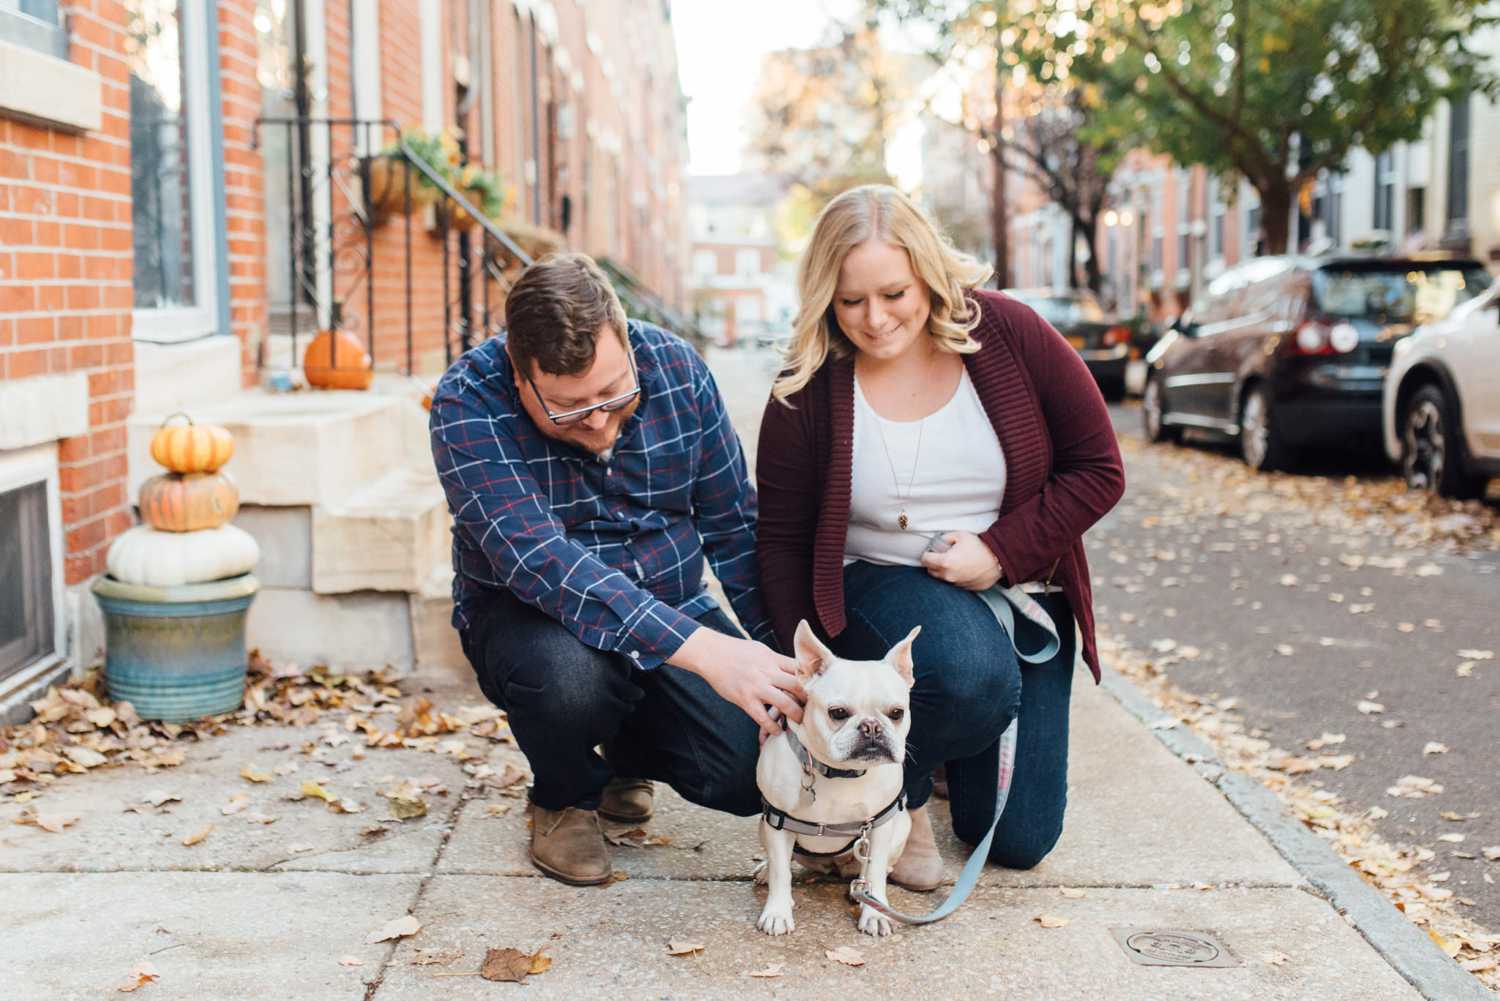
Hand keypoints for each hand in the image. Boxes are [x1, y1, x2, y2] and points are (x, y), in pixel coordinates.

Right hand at [669, 627, 805, 738]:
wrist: (711, 654)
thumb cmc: (736, 651)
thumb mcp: (761, 650)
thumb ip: (776, 661)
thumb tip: (792, 669)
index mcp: (773, 659)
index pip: (800, 669)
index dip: (811, 680)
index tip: (818, 689)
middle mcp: (768, 672)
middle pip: (798, 687)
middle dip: (808, 699)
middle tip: (814, 708)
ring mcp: (757, 687)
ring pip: (785, 703)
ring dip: (795, 715)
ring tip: (800, 722)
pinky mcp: (745, 699)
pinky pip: (763, 717)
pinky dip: (772, 727)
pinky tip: (777, 731)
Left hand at [920, 531, 1001, 590]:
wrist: (1000, 559)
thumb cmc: (980, 546)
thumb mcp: (960, 535)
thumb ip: (945, 538)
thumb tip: (939, 542)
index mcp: (945, 562)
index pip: (925, 560)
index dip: (927, 554)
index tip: (932, 552)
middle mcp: (949, 576)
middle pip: (931, 572)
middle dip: (934, 564)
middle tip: (943, 556)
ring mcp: (958, 584)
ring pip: (944, 579)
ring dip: (946, 572)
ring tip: (957, 562)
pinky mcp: (966, 588)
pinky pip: (957, 583)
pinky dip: (958, 577)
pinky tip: (966, 569)